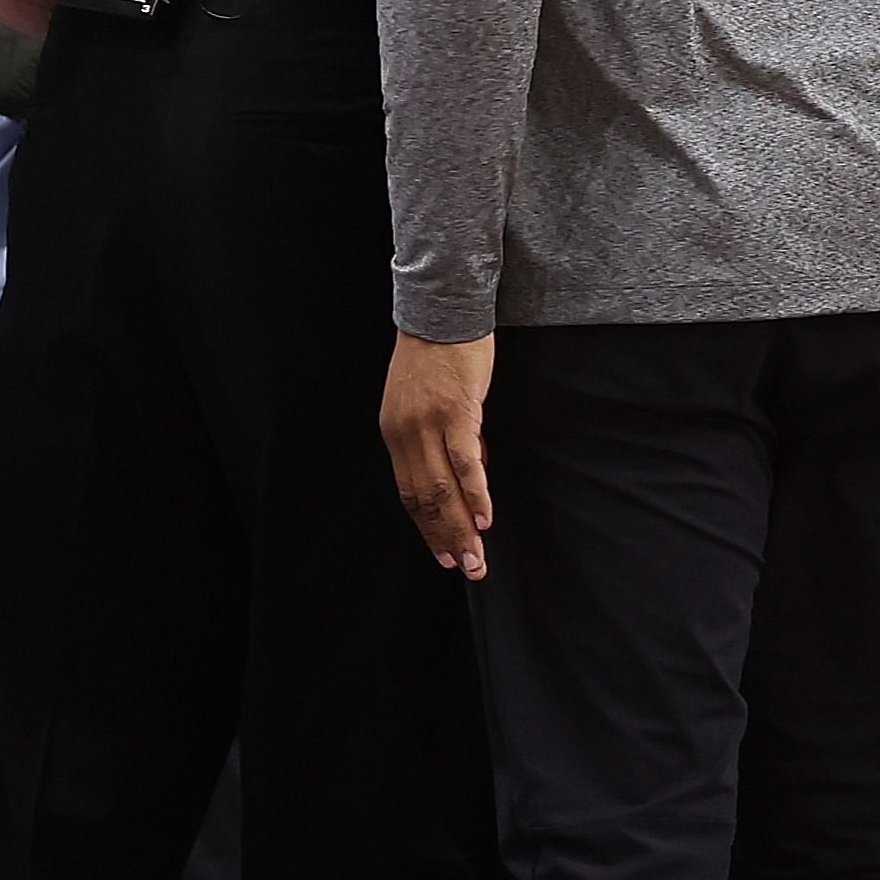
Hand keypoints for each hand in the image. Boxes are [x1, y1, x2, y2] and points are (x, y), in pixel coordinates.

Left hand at [381, 330, 496, 576]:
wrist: (441, 310)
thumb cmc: (437, 354)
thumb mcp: (427, 401)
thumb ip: (442, 437)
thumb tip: (470, 472)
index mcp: (394, 434)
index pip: (409, 493)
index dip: (428, 528)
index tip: (444, 554)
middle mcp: (405, 434)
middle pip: (425, 499)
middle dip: (446, 539)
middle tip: (467, 569)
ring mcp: (428, 424)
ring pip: (443, 488)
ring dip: (462, 528)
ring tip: (477, 557)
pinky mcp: (456, 412)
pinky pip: (465, 462)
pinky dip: (475, 493)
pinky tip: (485, 518)